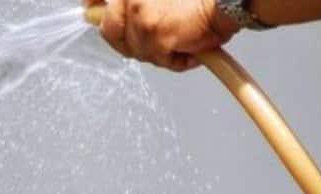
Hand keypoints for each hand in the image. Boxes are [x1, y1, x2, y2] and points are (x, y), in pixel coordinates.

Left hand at [84, 0, 240, 71]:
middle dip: (128, 41)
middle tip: (152, 37)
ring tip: (180, 37)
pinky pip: (159, 59)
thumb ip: (135, 1)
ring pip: (137, 50)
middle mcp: (132, 1)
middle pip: (110, 31)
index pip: (97, 2)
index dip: (93, 7)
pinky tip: (191, 46)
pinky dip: (177, 59)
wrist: (229, 0)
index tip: (91, 9)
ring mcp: (142, 19)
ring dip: (158, 50)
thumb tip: (100, 7)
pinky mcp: (156, 37)